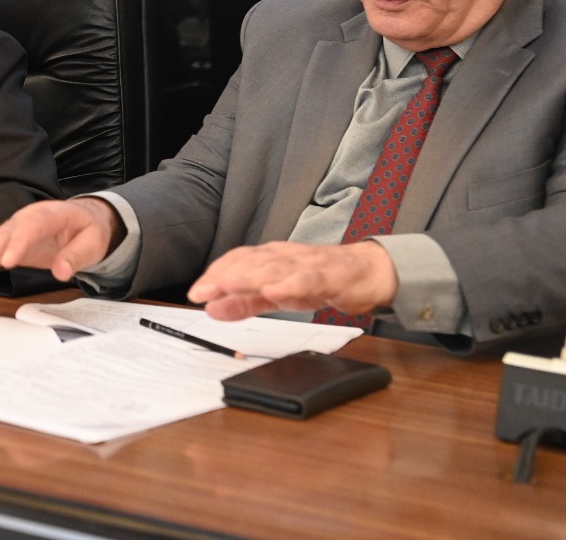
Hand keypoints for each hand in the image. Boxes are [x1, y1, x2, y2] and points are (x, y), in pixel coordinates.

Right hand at [0, 198, 119, 282]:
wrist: (84, 218)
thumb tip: (61, 271)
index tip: (7, 262)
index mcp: (52, 214)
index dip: (17, 243)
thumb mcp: (93, 243)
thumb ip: (76, 256)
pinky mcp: (11, 237)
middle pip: (6, 232)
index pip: (31, 226)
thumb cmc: (88, 229)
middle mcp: (29, 216)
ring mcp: (17, 226)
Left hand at [187, 241, 398, 320]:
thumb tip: (212, 308)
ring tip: (229, 286)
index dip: (215, 274)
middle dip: (224, 276)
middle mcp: (286, 256)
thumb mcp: (278, 295)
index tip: (195, 292)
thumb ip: (246, 302)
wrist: (369, 272)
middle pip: (251, 262)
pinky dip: (290, 284)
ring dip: (250, 277)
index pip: (237, 261)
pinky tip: (275, 291)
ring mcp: (308, 263)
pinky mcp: (332, 274)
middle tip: (202, 292)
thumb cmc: (322, 280)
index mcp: (271, 259)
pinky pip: (309, 278)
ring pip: (276, 268)